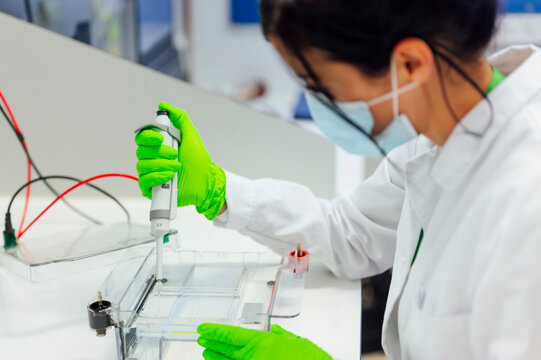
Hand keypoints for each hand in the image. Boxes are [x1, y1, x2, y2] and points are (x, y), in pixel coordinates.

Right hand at [135, 102, 225, 219]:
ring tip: (177, 167)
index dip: (148, 136)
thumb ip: (179, 118)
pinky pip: (144, 181)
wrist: (206, 182)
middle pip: (141, 151)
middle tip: (175, 154)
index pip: (142, 138)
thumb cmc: (198, 161)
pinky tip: (170, 177)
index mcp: (158, 146)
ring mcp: (151, 174)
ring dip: (161, 165)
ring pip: (142, 166)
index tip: (160, 138)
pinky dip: (157, 177)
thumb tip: (164, 105)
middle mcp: (152, 159)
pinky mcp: (151, 189)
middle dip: (159, 152)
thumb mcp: (191, 136)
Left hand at [197, 323, 331, 359]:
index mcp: (262, 342)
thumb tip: (276, 331)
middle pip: (227, 349)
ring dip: (217, 357)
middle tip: (201, 339)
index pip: (232, 335)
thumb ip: (283, 336)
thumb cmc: (310, 359)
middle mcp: (253, 356)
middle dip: (214, 344)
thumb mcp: (296, 342)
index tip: (204, 329)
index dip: (216, 331)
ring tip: (206, 352)